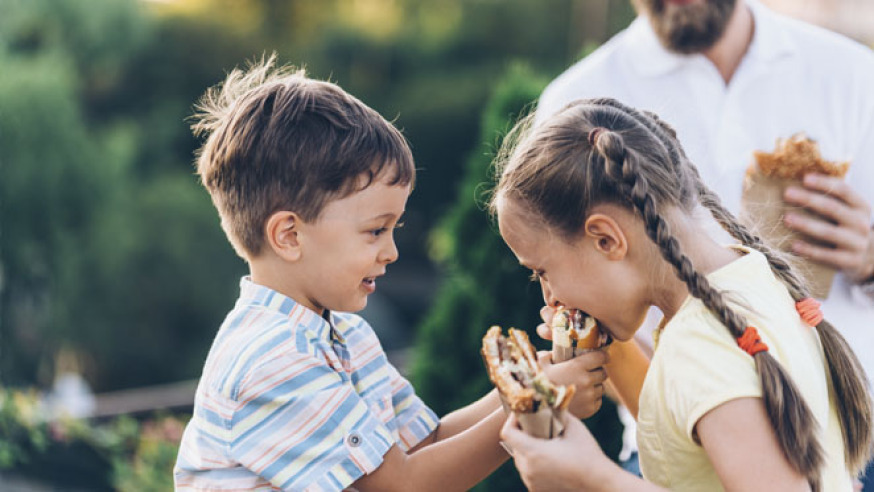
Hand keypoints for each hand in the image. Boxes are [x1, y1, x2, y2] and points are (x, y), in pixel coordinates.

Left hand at [500, 412, 616, 491]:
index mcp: (533, 452)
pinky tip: (550, 460)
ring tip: (545, 444)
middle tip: (537, 427)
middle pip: (514, 446)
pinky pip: (529, 473)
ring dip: (528, 450)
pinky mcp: (537, 491)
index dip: (512, 420)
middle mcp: (528, 469)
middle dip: (523, 435)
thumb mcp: (573, 427)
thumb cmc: (588, 455)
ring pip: (521, 461)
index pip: (507, 433)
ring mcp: (531, 482)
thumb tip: (548, 399)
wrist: (600, 483)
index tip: (522, 415)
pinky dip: (535, 465)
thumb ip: (557, 412)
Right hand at [537, 305, 608, 418]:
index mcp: (577, 366)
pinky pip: (598, 401)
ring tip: (581, 387)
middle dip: (597, 372)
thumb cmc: (540, 385)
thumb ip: (546, 356)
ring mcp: (590, 396)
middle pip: (603, 373)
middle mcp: (587, 380)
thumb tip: (548, 352)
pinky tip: (580, 399)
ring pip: (600, 388)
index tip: (603, 357)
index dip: (603, 356)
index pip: (600, 357)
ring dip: (594, 386)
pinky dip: (592, 399)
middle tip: (588, 373)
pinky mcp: (591, 409)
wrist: (541, 410)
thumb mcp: (541, 366)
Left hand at [783, 173, 873, 282]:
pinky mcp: (849, 261)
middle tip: (787, 193)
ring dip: (805, 224)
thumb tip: (799, 182)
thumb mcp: (848, 212)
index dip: (824, 183)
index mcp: (861, 207)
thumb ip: (831, 199)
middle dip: (808, 199)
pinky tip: (793, 245)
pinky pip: (826, 255)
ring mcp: (856, 243)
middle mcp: (861, 223)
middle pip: (832, 208)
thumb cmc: (847, 227)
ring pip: (827, 232)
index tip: (804, 178)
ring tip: (786, 218)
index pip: (844, 190)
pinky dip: (809, 250)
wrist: (867, 257)